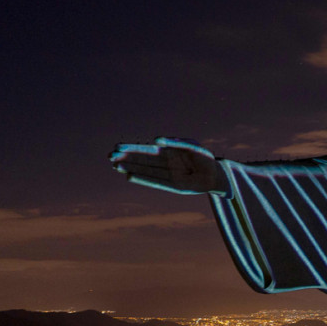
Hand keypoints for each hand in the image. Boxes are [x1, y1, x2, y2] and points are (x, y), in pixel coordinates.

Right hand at [110, 137, 227, 194]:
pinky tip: (130, 176)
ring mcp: (167, 175)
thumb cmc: (203, 156)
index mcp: (168, 152)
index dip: (132, 148)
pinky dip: (143, 179)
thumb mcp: (189, 145)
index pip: (146, 149)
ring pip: (145, 171)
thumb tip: (157, 139)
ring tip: (115, 166)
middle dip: (126, 158)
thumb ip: (174, 142)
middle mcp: (165, 164)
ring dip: (131, 168)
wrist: (217, 173)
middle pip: (142, 160)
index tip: (117, 146)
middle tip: (109, 156)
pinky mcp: (172, 186)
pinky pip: (155, 182)